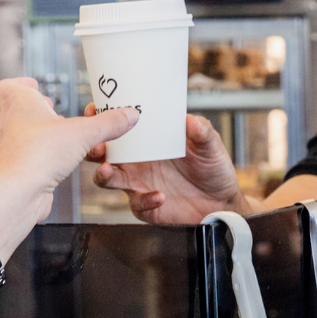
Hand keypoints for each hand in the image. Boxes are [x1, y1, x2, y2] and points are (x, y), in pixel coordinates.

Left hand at [0, 78, 138, 222]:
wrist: (18, 191)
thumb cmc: (40, 154)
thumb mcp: (83, 134)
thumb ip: (108, 124)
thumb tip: (130, 114)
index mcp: (18, 104)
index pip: (6, 86)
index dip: (20, 85)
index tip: (35, 86)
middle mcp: (7, 124)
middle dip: (16, 106)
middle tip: (40, 109)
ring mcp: (5, 148)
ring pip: (4, 133)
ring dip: (22, 130)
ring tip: (46, 133)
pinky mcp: (11, 170)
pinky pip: (15, 157)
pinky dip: (28, 155)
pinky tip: (48, 160)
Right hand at [85, 105, 248, 223]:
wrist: (222, 201)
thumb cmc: (212, 168)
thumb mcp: (210, 145)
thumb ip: (201, 131)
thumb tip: (190, 120)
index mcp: (148, 142)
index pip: (118, 128)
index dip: (102, 119)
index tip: (94, 110)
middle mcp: (138, 162)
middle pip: (103, 154)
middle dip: (94, 148)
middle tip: (96, 145)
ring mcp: (139, 185)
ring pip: (109, 179)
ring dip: (104, 174)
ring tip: (107, 170)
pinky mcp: (147, 207)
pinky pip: (137, 204)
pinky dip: (144, 200)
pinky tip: (158, 195)